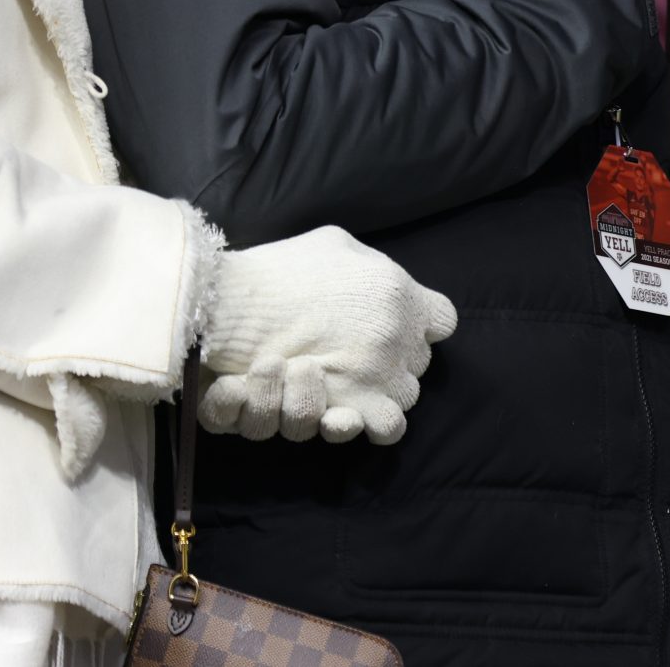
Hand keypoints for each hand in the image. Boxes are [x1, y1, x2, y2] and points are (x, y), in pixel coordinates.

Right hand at [199, 226, 459, 444]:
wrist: (228, 310)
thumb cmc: (277, 273)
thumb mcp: (333, 244)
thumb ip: (370, 264)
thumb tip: (386, 278)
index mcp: (398, 292)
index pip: (441, 319)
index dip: (419, 324)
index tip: (394, 325)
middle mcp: (398, 335)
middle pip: (420, 360)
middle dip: (395, 358)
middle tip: (358, 354)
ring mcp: (381, 374)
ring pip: (407, 394)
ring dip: (383, 391)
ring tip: (350, 384)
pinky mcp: (356, 407)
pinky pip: (389, 425)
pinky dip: (375, 421)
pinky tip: (353, 409)